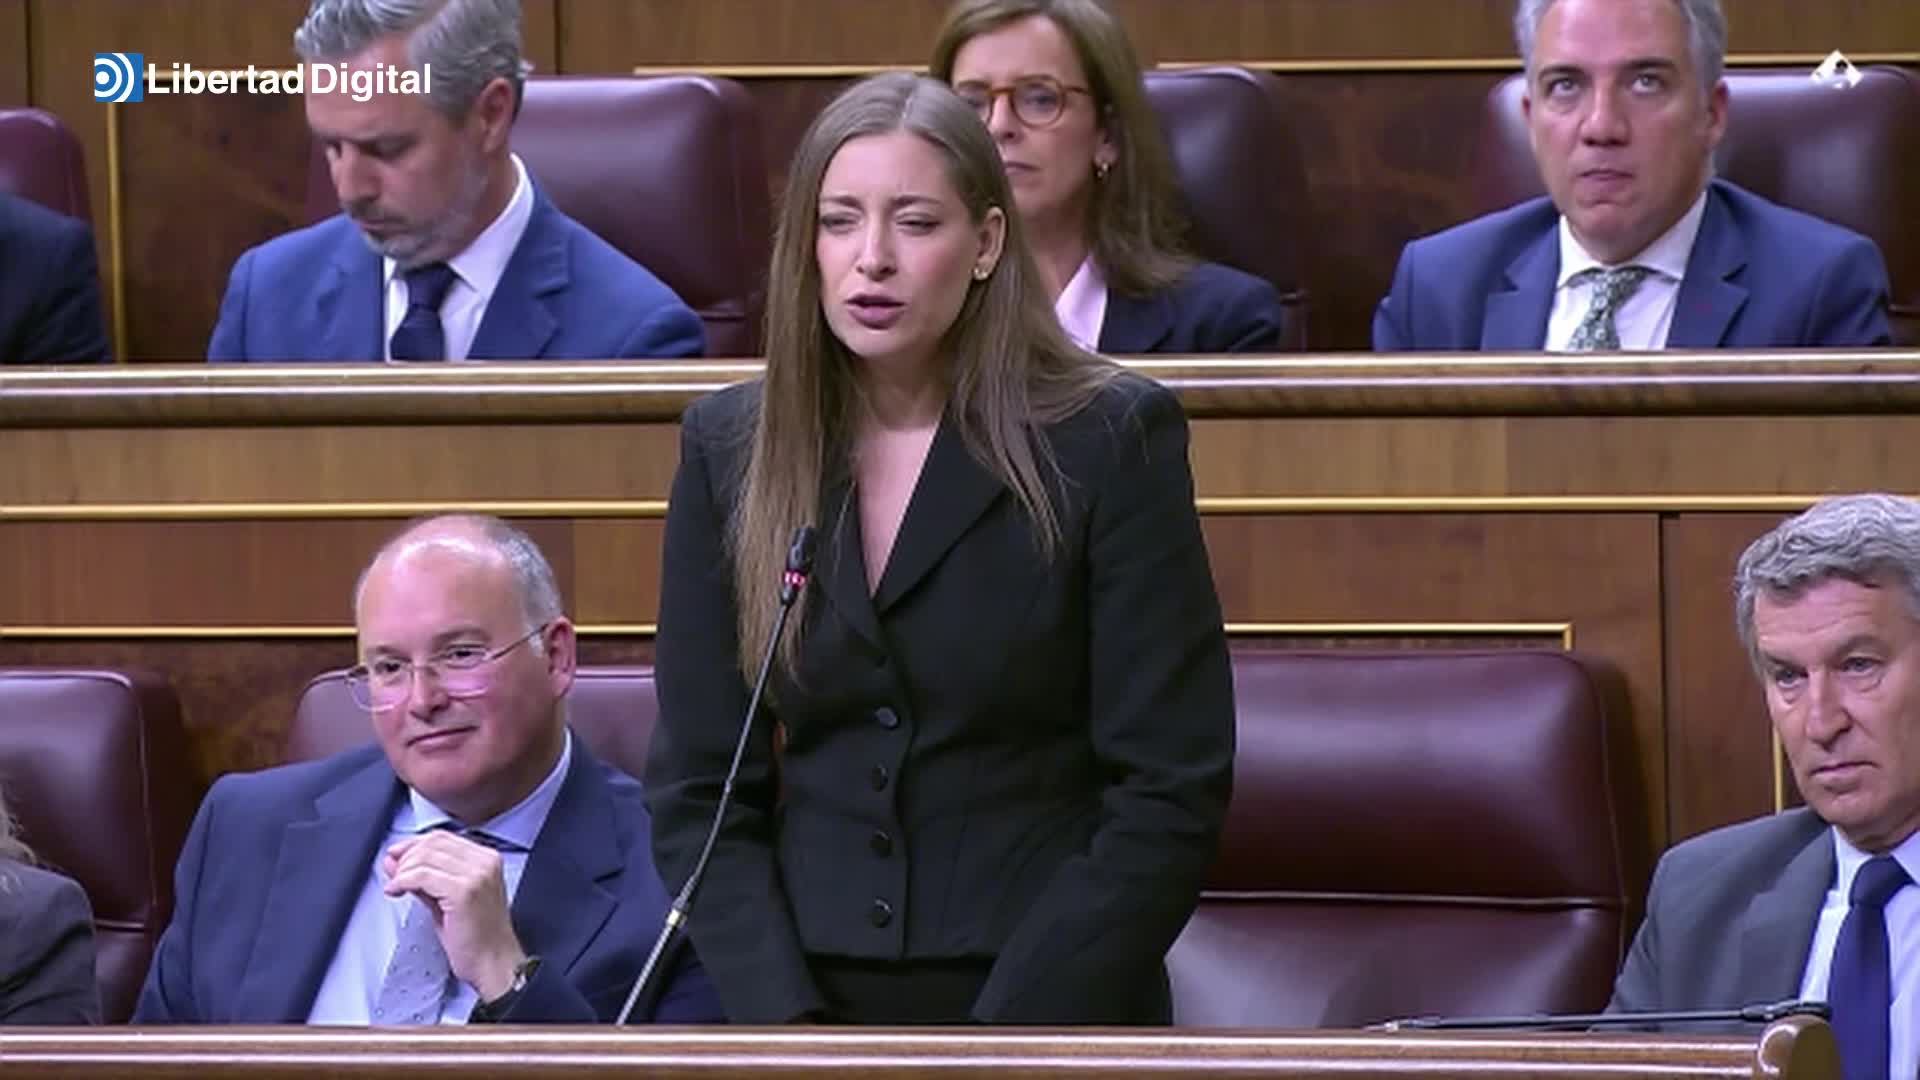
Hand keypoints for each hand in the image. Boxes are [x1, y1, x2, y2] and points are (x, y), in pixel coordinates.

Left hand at [382, 831, 526, 1000]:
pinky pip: (422, 875)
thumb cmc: (476, 938)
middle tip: (392, 876)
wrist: (494, 963)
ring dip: (402, 871)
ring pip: (425, 857)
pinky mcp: (464, 891)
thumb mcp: (448, 900)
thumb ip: (424, 878)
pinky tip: (396, 891)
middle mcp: (485, 862)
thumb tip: (396, 861)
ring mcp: (476, 875)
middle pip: (432, 843)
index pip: (441, 837)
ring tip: (395, 887)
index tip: (395, 858)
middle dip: (405, 857)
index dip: (412, 845)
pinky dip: (403, 881)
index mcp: (487, 859)